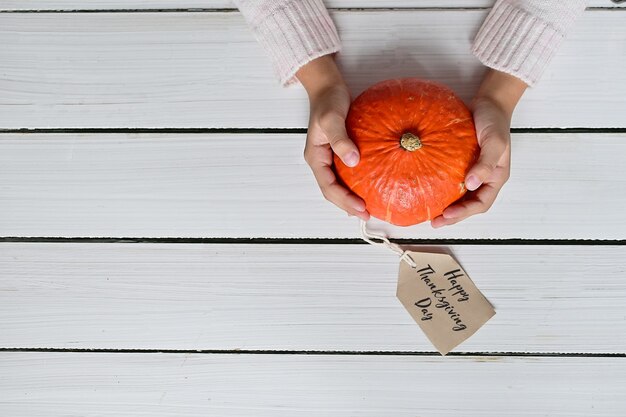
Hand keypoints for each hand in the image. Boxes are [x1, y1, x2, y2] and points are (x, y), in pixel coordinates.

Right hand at [297, 55, 369, 220]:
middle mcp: (321, 161)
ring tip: (367, 208)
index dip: (343, 201)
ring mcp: (329, 158)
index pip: (328, 187)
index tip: (361, 208)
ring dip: (351, 198)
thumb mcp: (331, 118)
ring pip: (338, 185)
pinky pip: (346, 174)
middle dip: (348, 206)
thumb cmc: (328, 99)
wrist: (327, 86)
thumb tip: (353, 160)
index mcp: (315, 157)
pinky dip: (355, 184)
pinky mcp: (339, 152)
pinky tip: (369, 188)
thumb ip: (340, 139)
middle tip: (367, 215)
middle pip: (332, 191)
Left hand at [431, 69, 526, 227]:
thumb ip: (486, 163)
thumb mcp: (495, 141)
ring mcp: (473, 172)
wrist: (489, 102)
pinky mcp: (461, 164)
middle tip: (434, 222)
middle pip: (469, 205)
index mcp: (496, 178)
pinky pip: (451, 181)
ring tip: (429, 213)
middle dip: (452, 217)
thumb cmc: (494, 120)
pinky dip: (441, 188)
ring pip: (459, 196)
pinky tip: (425, 189)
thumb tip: (471, 184)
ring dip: (446, 206)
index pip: (481, 204)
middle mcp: (484, 179)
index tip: (446, 215)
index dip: (464, 213)